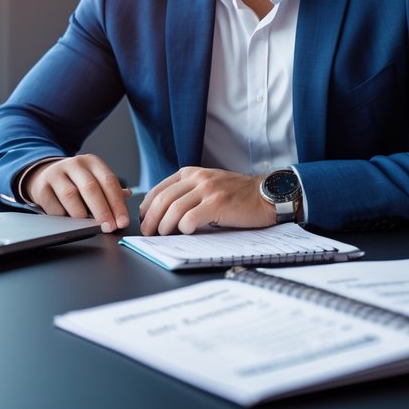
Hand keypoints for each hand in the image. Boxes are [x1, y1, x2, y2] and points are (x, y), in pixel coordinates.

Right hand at [21, 154, 130, 232]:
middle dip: (103, 211)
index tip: (122, 221)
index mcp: (92, 162)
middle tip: (109, 227)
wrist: (43, 175)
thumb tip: (127, 196)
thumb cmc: (75, 181)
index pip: (109, 181)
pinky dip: (64, 217)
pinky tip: (70, 223)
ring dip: (82, 215)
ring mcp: (56, 174)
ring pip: (71, 195)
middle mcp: (74, 164)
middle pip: (91, 188)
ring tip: (89, 227)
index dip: (117, 203)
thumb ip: (109, 189)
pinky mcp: (41, 187)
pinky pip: (54, 206)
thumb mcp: (94, 178)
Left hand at [138, 167, 274, 235]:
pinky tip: (187, 232)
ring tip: (164, 235)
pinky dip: (184, 228)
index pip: (159, 189)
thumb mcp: (208, 185)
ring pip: (174, 210)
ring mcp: (208, 190)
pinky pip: (191, 218)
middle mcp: (198, 178)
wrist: (265, 195)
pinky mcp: (217, 204)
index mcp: (191, 173)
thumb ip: (188, 192)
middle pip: (163, 200)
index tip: (143, 220)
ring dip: (164, 226)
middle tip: (147, 233)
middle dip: (150, 219)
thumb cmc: (237, 195)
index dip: (146, 207)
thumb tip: (163, 213)